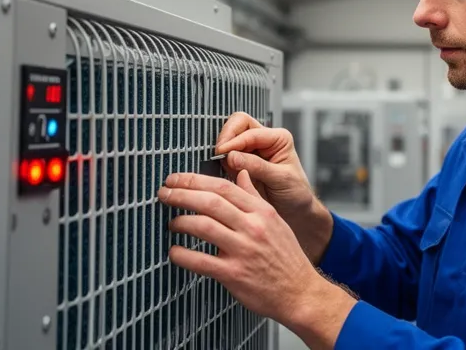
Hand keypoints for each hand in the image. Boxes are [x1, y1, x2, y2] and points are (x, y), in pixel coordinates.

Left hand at [159, 170, 355, 338]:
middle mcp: (253, 228)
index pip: (224, 186)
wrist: (300, 292)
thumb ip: (255, 197)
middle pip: (210, 201)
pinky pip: (200, 261)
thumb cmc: (287, 257)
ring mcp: (243, 251)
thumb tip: (241, 174)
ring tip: (172, 223)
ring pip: (203, 226)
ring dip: (180, 222)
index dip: (194, 180)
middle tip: (164, 194)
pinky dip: (182, 255)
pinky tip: (174, 252)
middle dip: (181, 194)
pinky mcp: (234, 275)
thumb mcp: (276, 221)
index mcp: (262, 212)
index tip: (176, 179)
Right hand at [215, 112, 332, 261]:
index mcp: (278, 138)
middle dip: (226, 137)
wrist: (296, 212)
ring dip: (222, 150)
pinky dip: (221, 162)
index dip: (234, 141)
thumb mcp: (280, 179)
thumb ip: (257, 166)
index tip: (223, 153)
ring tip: (222, 167)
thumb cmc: (296, 194)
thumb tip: (232, 156)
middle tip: (219, 154)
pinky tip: (223, 173)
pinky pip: (225, 156)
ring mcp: (251, 151)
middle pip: (237, 124)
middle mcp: (264, 141)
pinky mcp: (241, 164)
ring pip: (229, 138)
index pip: (250, 130)